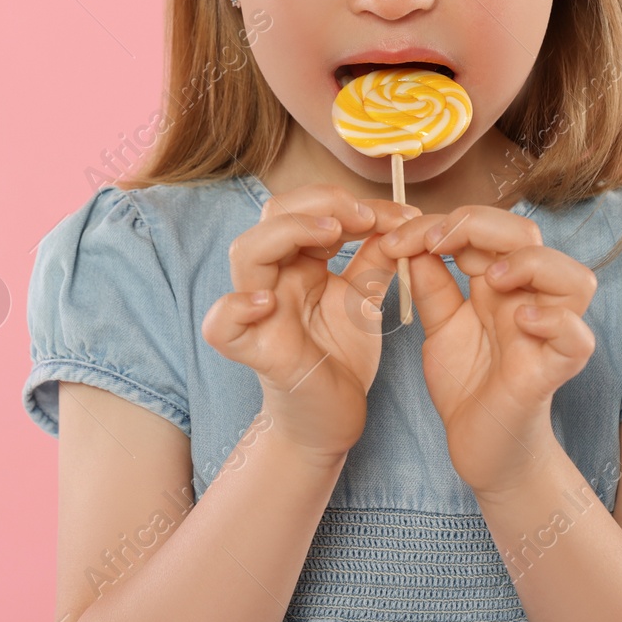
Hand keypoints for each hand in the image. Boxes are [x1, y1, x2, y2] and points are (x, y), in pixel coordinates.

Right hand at [203, 183, 418, 464]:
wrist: (332, 419)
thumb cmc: (339, 358)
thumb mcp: (363, 299)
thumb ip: (376, 259)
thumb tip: (399, 220)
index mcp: (298, 263)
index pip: (307, 208)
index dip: (347, 202)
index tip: (398, 215)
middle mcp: (274, 278)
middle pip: (272, 216)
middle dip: (318, 204)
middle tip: (364, 217)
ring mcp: (259, 313)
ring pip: (245, 254)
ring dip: (286, 233)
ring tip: (331, 234)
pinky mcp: (256, 352)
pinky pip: (221, 326)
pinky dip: (237, 308)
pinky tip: (268, 302)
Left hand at [378, 206, 597, 498]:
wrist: (481, 448)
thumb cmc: (468, 385)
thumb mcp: (440, 326)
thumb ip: (432, 285)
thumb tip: (413, 241)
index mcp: (500, 285)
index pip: (485, 228)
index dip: (444, 221)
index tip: (396, 238)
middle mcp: (530, 300)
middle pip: (529, 236)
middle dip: (479, 225)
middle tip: (434, 242)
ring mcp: (547, 335)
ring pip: (575, 279)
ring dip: (530, 265)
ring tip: (488, 278)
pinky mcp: (552, 372)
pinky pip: (577, 339)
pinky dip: (555, 322)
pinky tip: (522, 320)